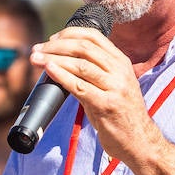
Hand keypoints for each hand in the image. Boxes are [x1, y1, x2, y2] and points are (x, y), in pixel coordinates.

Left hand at [29, 25, 157, 164]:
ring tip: (35, 58)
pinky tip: (48, 70)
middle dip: (56, 45)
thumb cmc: (120, 114)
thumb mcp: (113, 85)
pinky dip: (61, 75)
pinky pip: (79, 86)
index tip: (51, 38)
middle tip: (37, 49)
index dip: (69, 33)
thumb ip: (95, 71)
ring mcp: (115, 87)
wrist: (139, 141)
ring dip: (53, 59)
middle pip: (84, 48)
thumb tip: (62, 61)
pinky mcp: (107, 105)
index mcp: (121, 62)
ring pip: (80, 65)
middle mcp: (120, 71)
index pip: (94, 36)